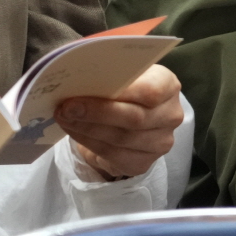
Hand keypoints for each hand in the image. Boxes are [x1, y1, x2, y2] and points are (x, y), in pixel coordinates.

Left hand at [60, 64, 183, 180]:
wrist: (131, 120)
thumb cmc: (125, 90)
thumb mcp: (124, 74)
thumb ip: (111, 72)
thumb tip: (81, 73)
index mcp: (169, 86)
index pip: (151, 91)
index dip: (120, 93)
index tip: (85, 89)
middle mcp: (171, 115)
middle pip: (133, 118)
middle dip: (96, 113)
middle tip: (66, 108)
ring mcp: (160, 142)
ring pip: (120, 139)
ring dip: (87, 130)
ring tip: (65, 119)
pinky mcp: (144, 163)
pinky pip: (114, 156)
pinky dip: (90, 144)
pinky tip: (76, 132)